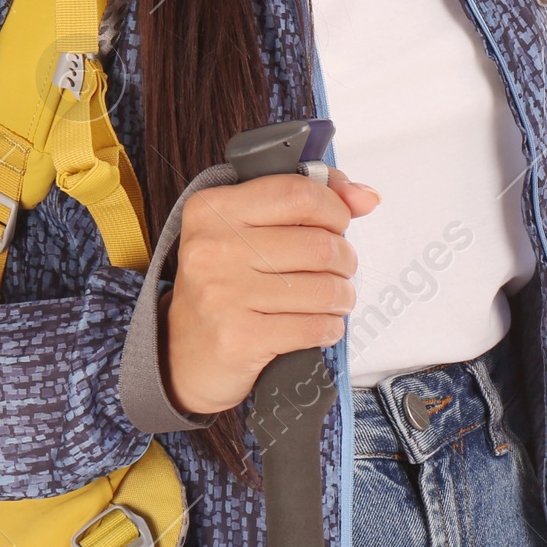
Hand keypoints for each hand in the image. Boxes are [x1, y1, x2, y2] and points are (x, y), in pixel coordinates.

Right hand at [159, 166, 380, 415]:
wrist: (182, 353)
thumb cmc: (224, 282)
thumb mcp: (247, 228)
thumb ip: (306, 200)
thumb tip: (365, 196)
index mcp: (214, 208)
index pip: (296, 192)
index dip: (334, 207)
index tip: (339, 221)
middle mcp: (213, 247)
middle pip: (317, 243)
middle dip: (344, 257)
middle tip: (340, 266)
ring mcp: (223, 294)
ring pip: (322, 288)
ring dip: (342, 295)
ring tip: (335, 297)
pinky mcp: (239, 338)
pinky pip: (313, 327)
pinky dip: (330, 326)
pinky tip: (322, 324)